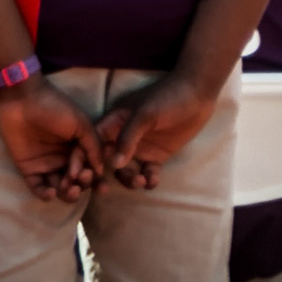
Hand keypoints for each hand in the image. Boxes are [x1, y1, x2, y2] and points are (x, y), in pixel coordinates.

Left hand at [0, 78, 101, 201]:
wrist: (22, 99)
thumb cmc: (55, 107)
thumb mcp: (81, 124)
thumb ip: (93, 146)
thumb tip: (102, 171)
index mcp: (78, 149)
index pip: (90, 170)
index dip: (96, 180)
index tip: (101, 186)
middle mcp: (63, 159)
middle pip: (76, 182)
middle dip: (82, 186)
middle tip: (81, 178)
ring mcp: (46, 165)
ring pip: (60, 188)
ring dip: (67, 193)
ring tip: (69, 187)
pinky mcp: (28, 169)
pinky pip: (38, 188)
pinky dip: (46, 195)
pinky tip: (52, 192)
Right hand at [91, 75, 221, 191]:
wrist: (197, 94)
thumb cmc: (167, 97)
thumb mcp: (144, 115)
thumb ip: (128, 138)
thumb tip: (114, 165)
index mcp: (113, 123)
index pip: (93, 142)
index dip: (86, 158)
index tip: (84, 175)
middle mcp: (123, 138)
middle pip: (106, 161)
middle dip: (107, 176)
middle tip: (112, 187)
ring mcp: (140, 148)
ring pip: (125, 171)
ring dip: (129, 180)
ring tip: (141, 181)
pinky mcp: (157, 156)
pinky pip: (147, 173)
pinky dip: (148, 180)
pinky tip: (153, 181)